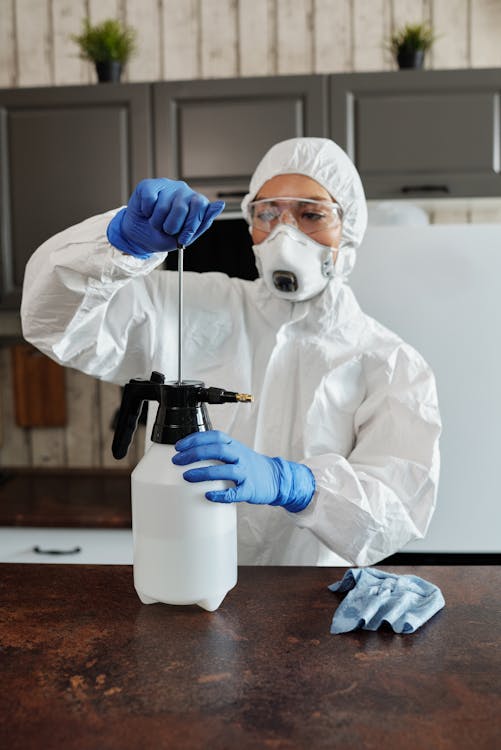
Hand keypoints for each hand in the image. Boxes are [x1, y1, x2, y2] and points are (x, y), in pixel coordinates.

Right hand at [106, 178, 224, 257]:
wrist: (140, 236)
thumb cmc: (165, 236)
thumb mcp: (185, 238)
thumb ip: (202, 223)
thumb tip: (221, 204)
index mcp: (195, 202)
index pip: (200, 206)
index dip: (190, 225)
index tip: (182, 239)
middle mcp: (183, 190)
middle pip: (181, 207)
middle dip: (172, 226)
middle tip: (167, 230)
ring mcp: (166, 185)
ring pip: (163, 207)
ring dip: (157, 222)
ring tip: (156, 222)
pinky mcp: (148, 185)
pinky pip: (150, 201)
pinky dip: (147, 213)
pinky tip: (147, 213)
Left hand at [172, 430, 314, 512]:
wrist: (275, 477)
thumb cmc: (248, 465)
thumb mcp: (234, 451)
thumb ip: (215, 450)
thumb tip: (187, 454)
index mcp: (234, 445)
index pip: (214, 436)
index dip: (195, 439)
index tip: (179, 446)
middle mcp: (240, 456)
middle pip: (218, 450)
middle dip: (195, 454)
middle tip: (178, 461)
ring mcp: (246, 473)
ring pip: (225, 470)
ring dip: (204, 472)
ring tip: (187, 476)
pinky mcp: (250, 489)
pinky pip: (235, 492)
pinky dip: (221, 494)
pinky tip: (208, 496)